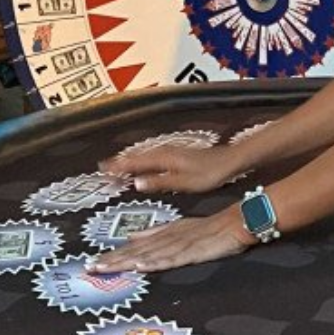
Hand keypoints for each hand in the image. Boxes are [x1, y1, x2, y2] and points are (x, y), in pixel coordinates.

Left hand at [88, 206, 255, 273]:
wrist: (236, 222)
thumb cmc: (210, 227)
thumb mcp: (179, 228)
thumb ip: (155, 233)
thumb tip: (131, 237)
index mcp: (163, 233)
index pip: (134, 247)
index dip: (114, 255)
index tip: (94, 262)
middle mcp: (167, 238)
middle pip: (136, 251)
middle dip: (113, 260)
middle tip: (91, 268)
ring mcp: (179, 244)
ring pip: (148, 255)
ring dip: (126, 262)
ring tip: (107, 268)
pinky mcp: (193, 251)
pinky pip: (171, 259)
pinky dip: (155, 263)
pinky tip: (141, 266)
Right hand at [98, 145, 239, 193]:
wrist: (230, 160)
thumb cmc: (210, 173)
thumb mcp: (184, 183)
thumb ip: (159, 182)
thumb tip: (136, 183)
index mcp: (164, 158)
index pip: (135, 162)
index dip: (119, 166)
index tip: (103, 169)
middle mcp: (165, 152)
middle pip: (137, 156)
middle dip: (120, 162)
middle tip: (103, 167)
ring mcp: (171, 151)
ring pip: (144, 155)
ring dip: (130, 160)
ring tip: (117, 165)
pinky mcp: (177, 153)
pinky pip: (152, 155)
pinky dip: (142, 159)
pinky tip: (143, 163)